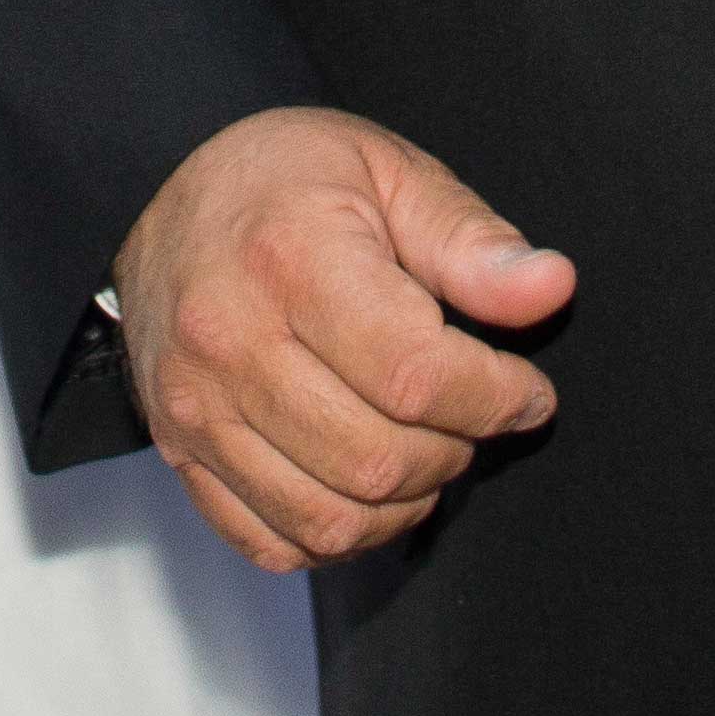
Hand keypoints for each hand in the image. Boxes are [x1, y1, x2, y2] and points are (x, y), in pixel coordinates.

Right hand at [113, 107, 577, 571]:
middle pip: (378, 459)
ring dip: (406, 502)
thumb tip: (550, 287)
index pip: (415, 375)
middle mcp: (232, 341)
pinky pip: (275, 541)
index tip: (526, 389)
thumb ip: (472, 241)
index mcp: (291, 258)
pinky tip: (367, 484)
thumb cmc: (286, 178)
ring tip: (426, 446)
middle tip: (473, 411)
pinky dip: (340, 536)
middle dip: (456, 449)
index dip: (496, 397)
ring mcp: (198, 407)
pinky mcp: (182, 451)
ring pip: (331, 518)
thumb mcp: (390, 174)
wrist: (164, 190)